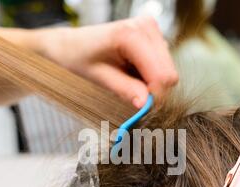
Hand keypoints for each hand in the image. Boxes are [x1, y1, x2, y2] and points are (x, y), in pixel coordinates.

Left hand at [35, 17, 178, 107]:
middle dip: (153, 88)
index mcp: (131, 35)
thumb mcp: (99, 78)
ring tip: (127, 76)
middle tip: (132, 93)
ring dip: (150, 81)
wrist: (71, 44)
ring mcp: (151, 28)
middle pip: (168, 73)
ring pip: (167, 70)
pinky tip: (132, 69)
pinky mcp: (153, 35)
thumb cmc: (79, 57)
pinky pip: (162, 64)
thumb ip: (125, 90)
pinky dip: (149, 73)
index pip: (161, 75)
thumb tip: (146, 104)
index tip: (141, 107)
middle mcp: (145, 27)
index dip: (153, 95)